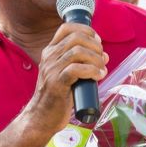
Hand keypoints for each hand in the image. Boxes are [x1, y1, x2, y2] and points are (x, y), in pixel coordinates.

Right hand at [24, 23, 107, 138]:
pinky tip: (98, 76)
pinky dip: (92, 70)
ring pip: (78, 51)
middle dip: (95, 46)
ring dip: (96, 59)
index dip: (86, 31)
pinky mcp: (57, 83)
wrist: (41, 118)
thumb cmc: (57, 97)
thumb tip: (104, 55)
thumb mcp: (67, 74)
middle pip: (76, 37)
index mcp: (50, 52)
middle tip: (102, 59)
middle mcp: (49, 57)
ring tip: (102, 69)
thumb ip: (82, 63)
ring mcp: (52, 69)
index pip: (67, 28)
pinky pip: (76, 69)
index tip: (97, 42)